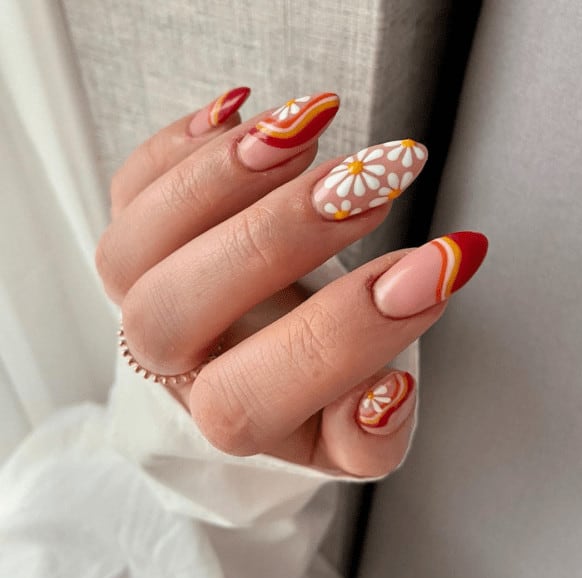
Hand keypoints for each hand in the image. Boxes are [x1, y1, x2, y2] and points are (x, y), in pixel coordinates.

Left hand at [96, 88, 486, 476]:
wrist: (264, 361)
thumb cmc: (314, 392)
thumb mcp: (351, 439)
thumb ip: (369, 441)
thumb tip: (385, 396)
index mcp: (228, 417)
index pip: (245, 401)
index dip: (339, 337)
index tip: (434, 268)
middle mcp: (170, 363)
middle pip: (168, 317)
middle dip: (272, 241)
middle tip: (364, 184)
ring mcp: (144, 298)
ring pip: (131, 250)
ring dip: (219, 180)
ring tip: (308, 130)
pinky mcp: (143, 241)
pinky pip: (129, 191)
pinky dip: (178, 148)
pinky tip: (242, 114)